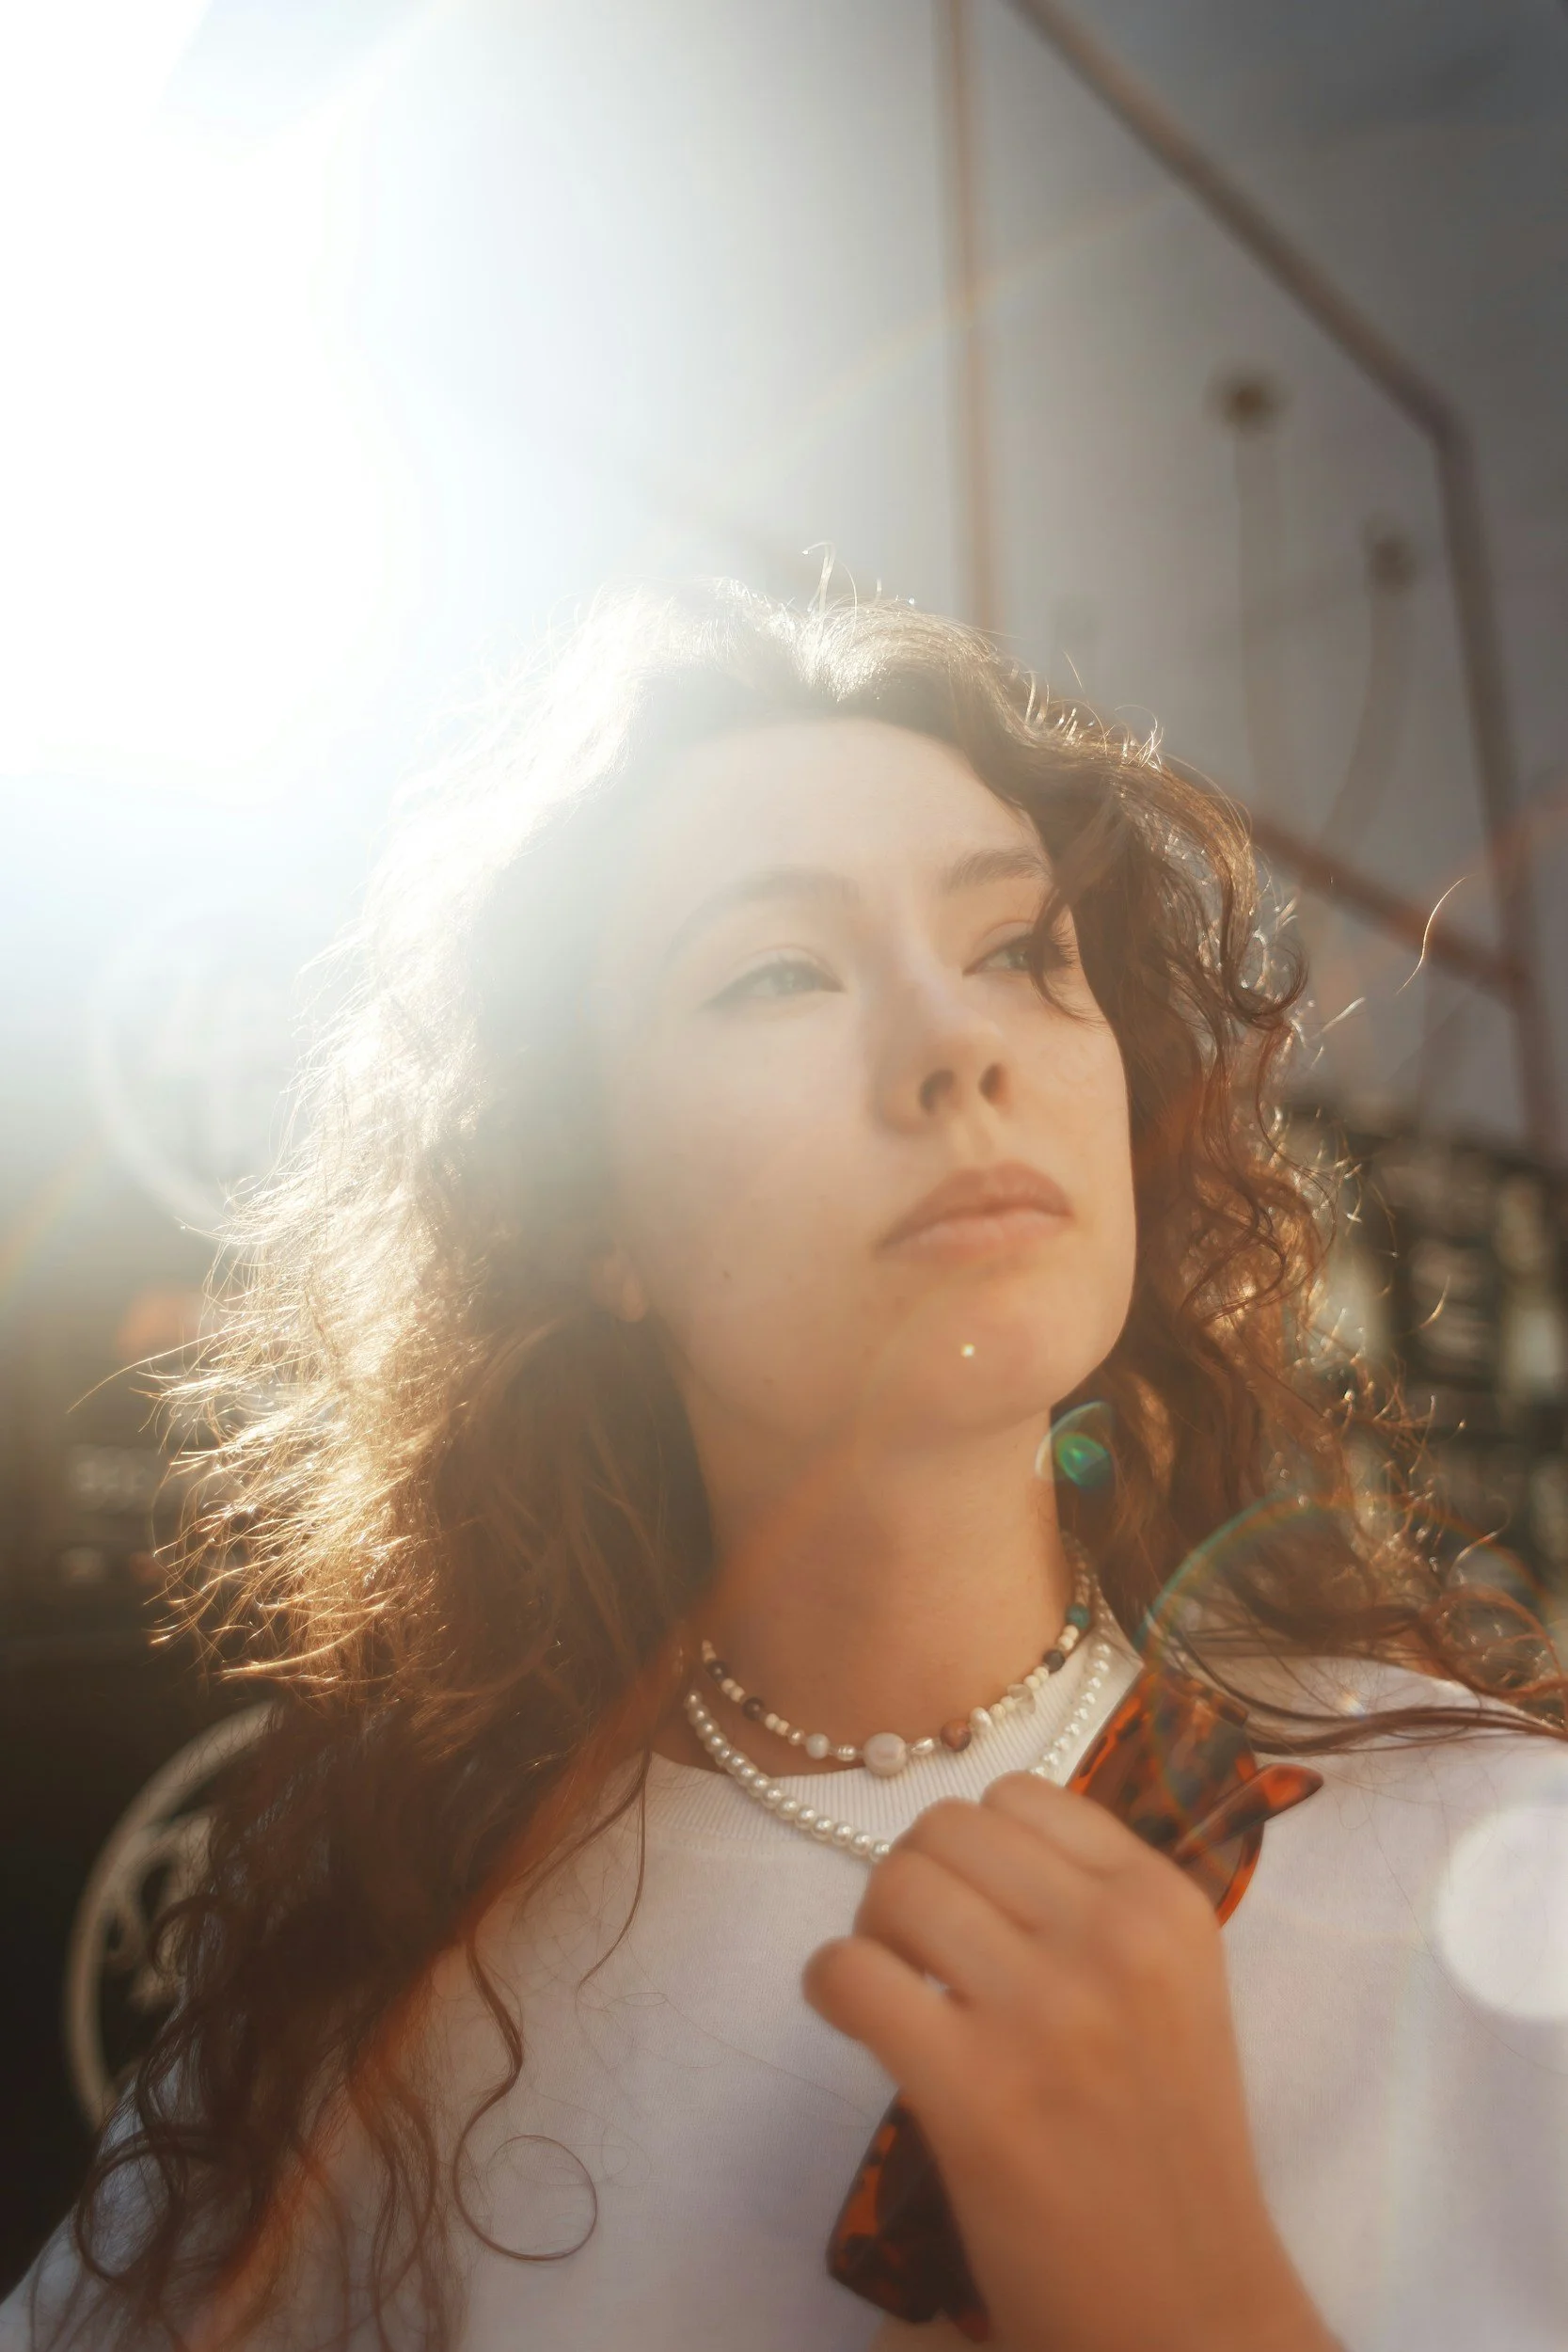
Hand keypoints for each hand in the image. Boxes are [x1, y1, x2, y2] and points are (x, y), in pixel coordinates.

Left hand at [804, 1773, 1334, 2351]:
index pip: (1019, 1795)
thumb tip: (968, 1834)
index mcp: (1167, 1904)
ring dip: (874, 1929)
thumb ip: (1091, 1901)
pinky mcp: (975, 2094)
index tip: (975, 1906)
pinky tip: (860, 2021)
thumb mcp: (1171, 1986)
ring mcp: (1046, 2014)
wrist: (1191, 2309)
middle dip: (916, 1879)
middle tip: (923, 1949)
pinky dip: (832, 1986)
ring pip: (895, 1885)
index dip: (974, 1846)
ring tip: (900, 1988)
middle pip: (945, 1829)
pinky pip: (850, 1973)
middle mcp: (1114, 1941)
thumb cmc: (1165, 2144)